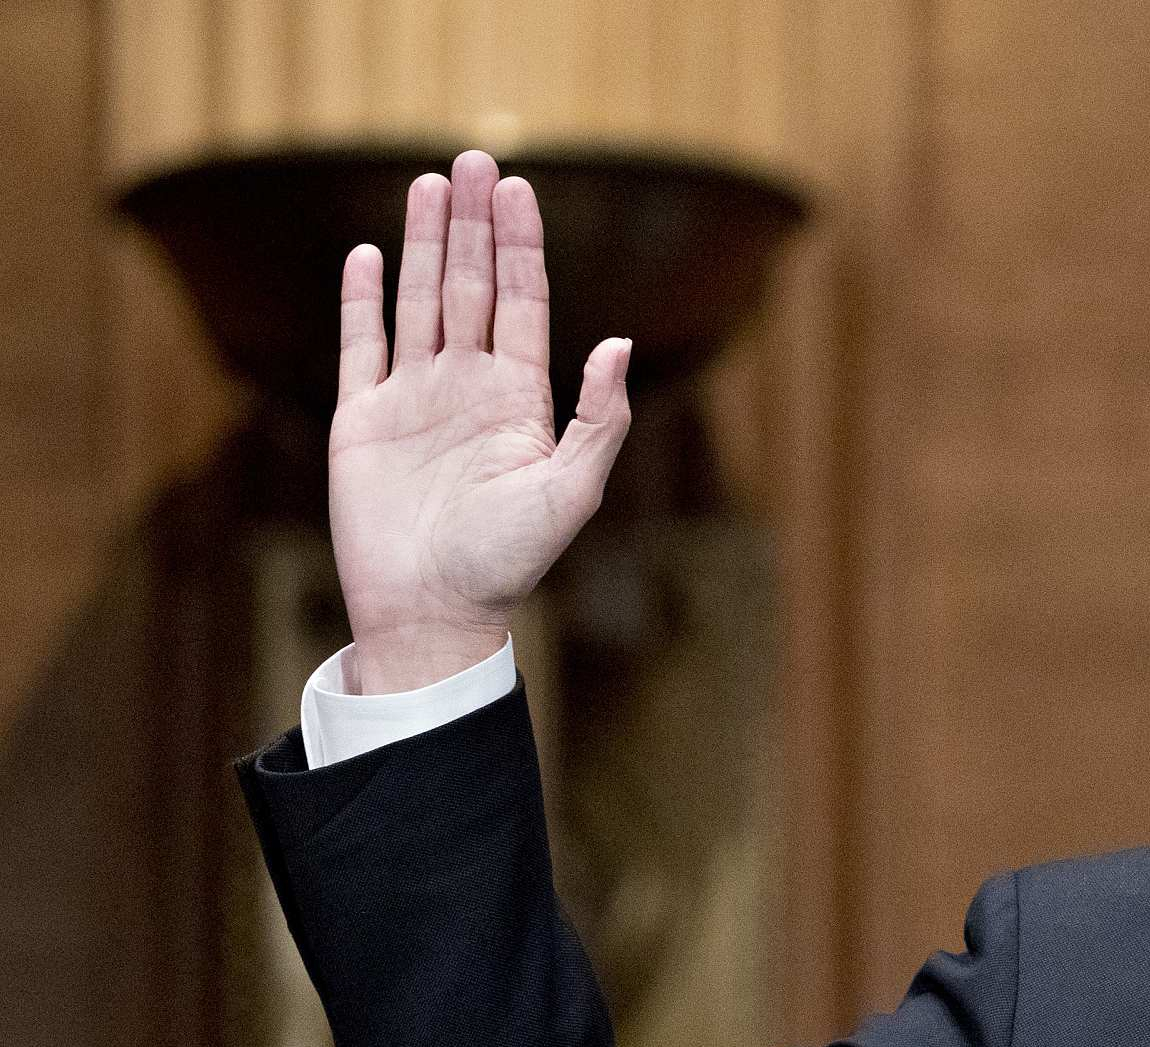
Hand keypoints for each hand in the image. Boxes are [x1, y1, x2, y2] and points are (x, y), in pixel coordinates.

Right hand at [327, 149, 631, 693]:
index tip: (520, 190)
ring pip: (420, 301)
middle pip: (471, 286)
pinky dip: (364, 300)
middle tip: (476, 160)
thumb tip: (618, 342)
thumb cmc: (507, 562)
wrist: (432, 611)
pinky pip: (361, 346)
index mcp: (519, 398)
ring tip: (430, 185)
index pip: (521, 302)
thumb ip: (599, 418)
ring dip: (425, 244)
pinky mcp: (361, 419)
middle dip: (474, 224)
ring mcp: (414, 398)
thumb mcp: (571, 491)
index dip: (521, 246)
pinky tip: (370, 255)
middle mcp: (468, 387)